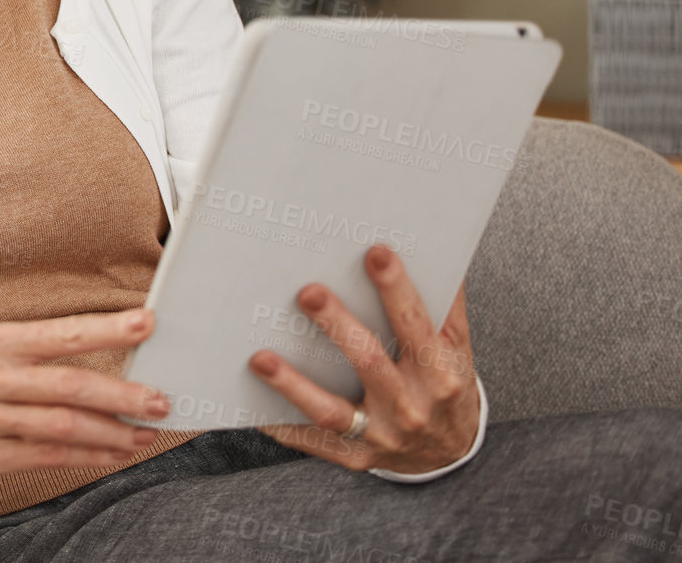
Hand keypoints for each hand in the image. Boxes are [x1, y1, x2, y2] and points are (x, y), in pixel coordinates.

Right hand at [0, 308, 171, 487]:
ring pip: (62, 425)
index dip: (105, 329)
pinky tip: (112, 453)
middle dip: (121, 394)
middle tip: (159, 400)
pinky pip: (48, 456)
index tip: (146, 324)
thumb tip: (117, 354)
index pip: (59, 333)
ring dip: (111, 432)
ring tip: (143, 433)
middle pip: (67, 384)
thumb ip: (46, 354)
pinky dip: (87, 456)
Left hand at [247, 244, 481, 475]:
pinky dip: (281, 426)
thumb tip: (434, 250)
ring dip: (293, 385)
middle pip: (369, 361)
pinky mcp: (354, 456)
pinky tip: (250, 407)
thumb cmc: (445, 386)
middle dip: (338, 326)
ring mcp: (380, 435)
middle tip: (308, 292)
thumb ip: (445, 305)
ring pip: (332, 410)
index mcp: (438, 372)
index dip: (396, 289)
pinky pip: (311, 441)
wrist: (449, 454)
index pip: (415, 324)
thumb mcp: (456, 349)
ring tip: (260, 358)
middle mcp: (410, 405)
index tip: (375, 253)